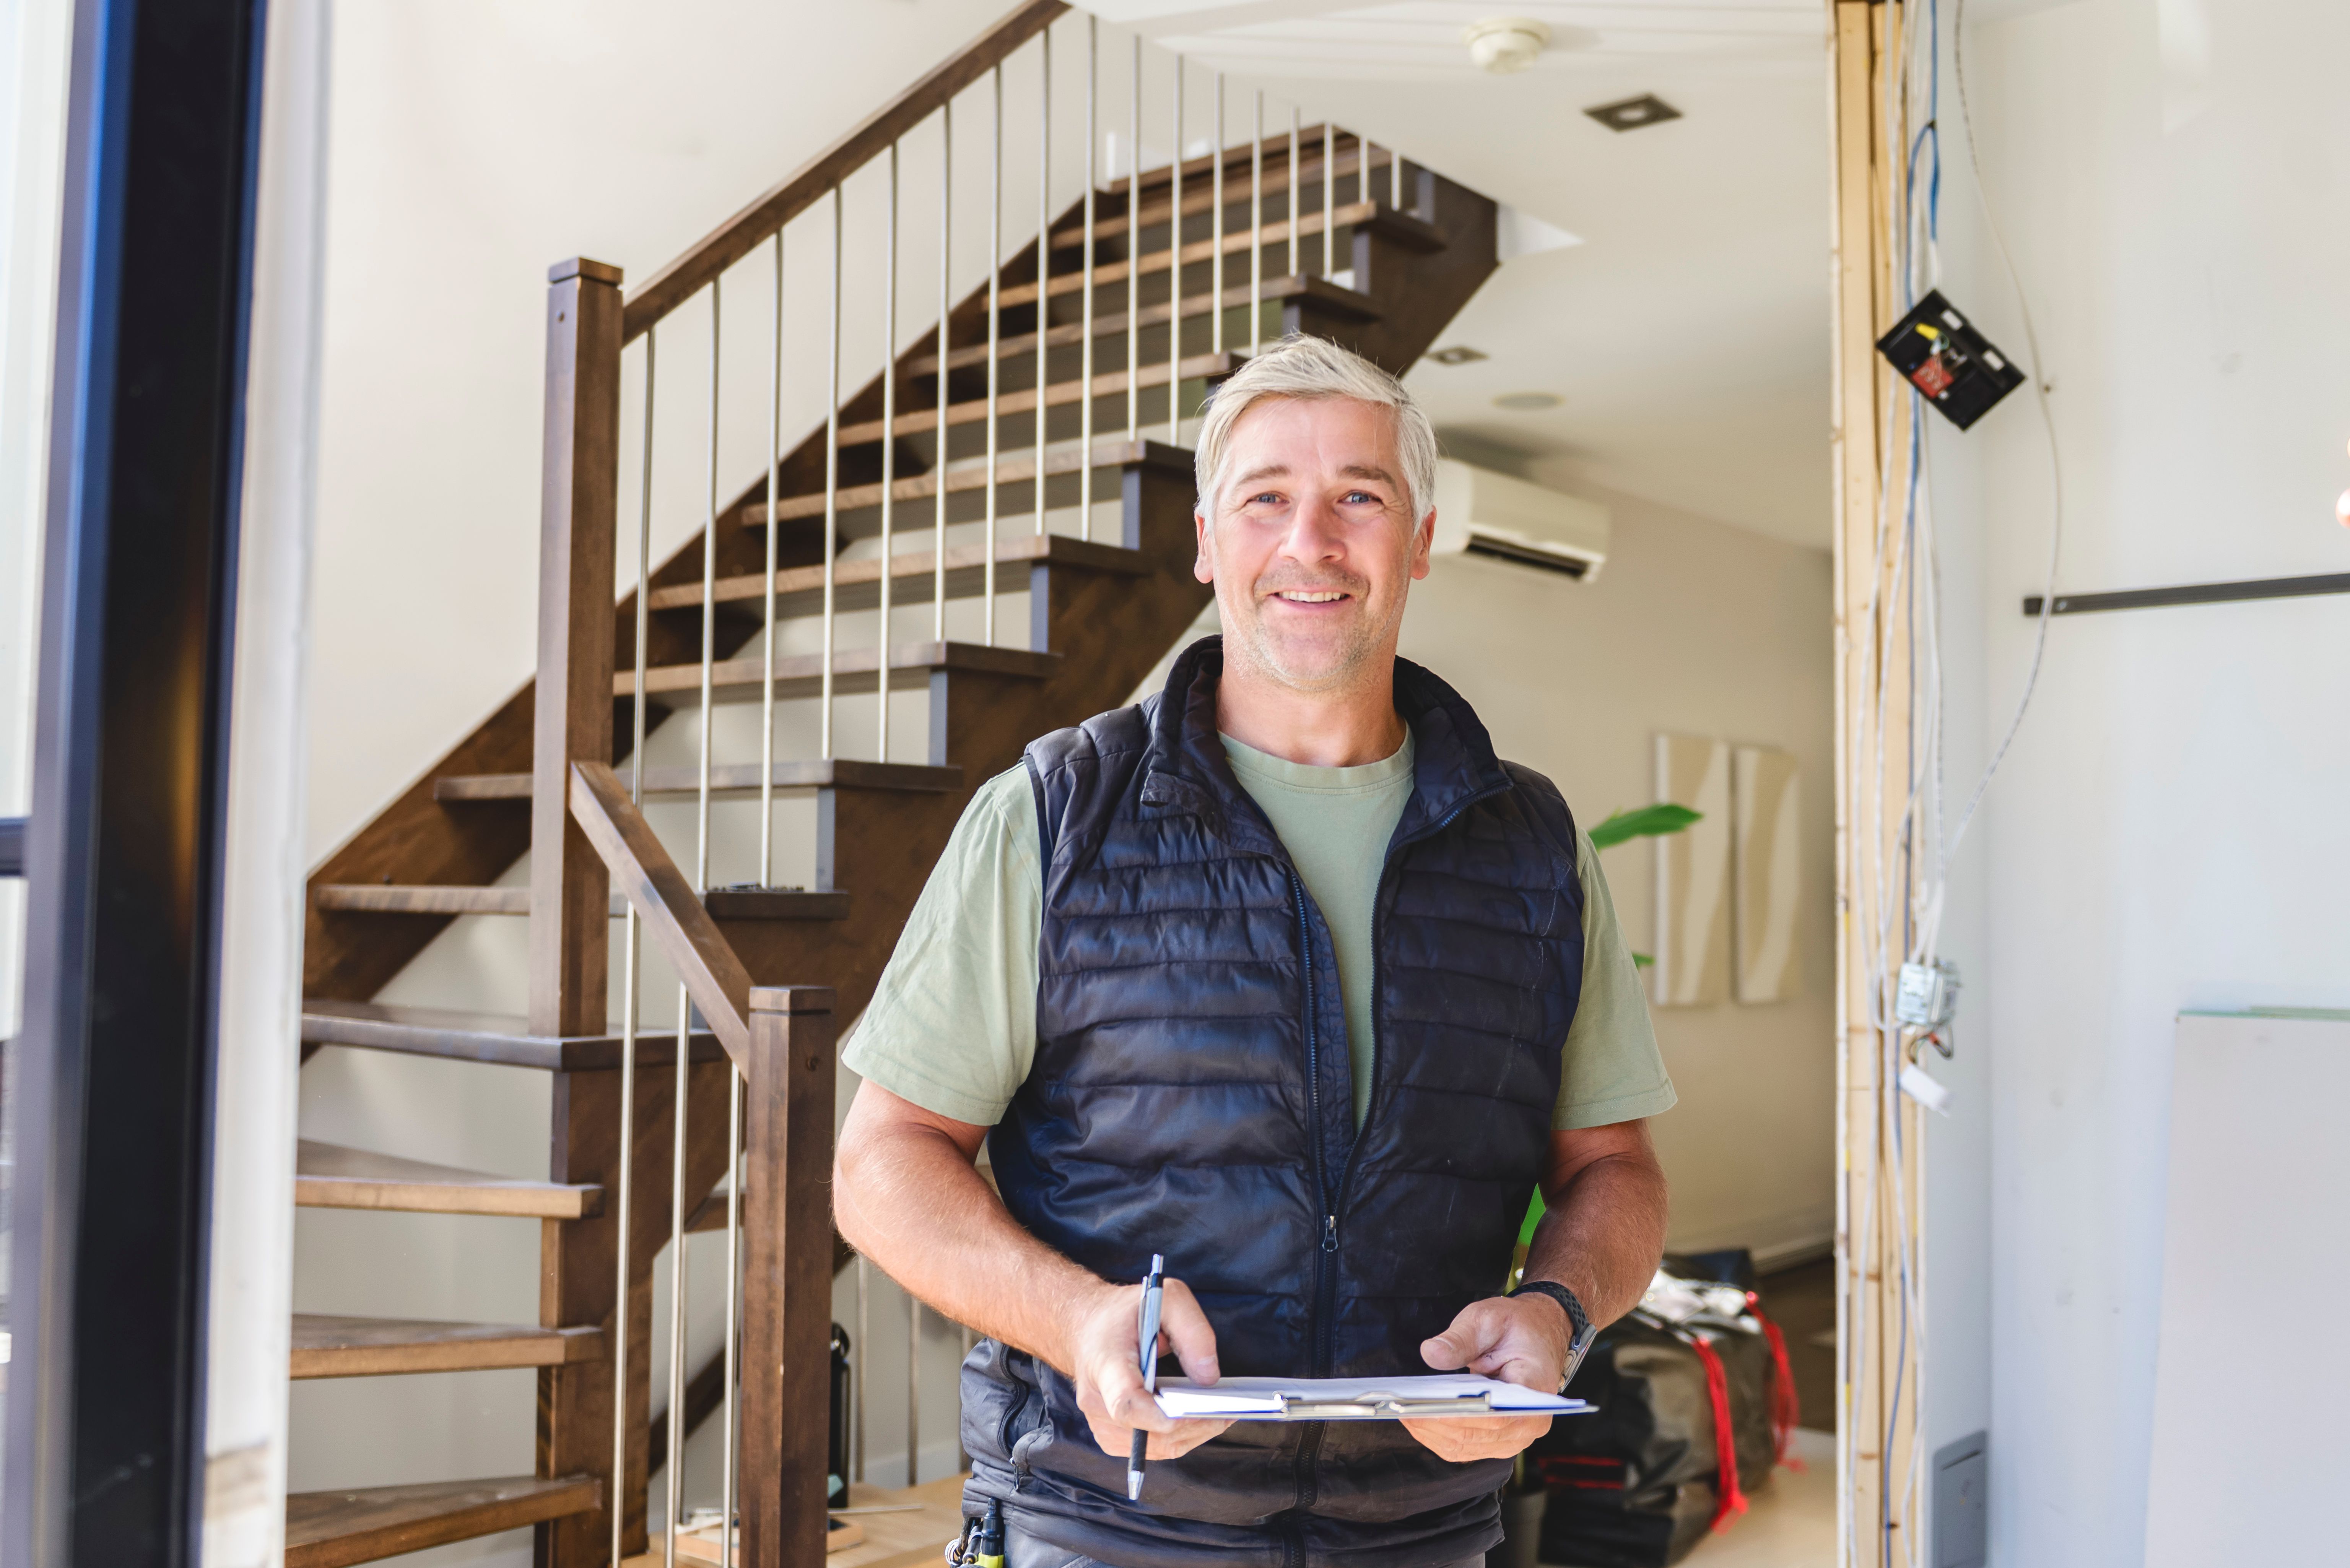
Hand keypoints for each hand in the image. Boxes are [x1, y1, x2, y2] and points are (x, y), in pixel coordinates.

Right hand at [1063, 1276, 1232, 1460]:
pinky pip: (1150, 1447)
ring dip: (1190, 1435)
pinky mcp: (1110, 1435)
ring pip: (1154, 1446)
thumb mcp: (1166, 1298)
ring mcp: (1100, 1422)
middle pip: (1147, 1432)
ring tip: (1219, 1414)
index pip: (1126, 1403)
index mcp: (1105, 1363)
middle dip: (1193, 1426)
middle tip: (1228, 1410)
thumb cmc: (1127, 1312)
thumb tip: (1208, 1379)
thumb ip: (1192, 1331)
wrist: (1086, 1326)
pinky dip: (1177, 1438)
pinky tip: (1196, 1419)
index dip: (1158, 1418)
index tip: (1191, 1414)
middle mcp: (1096, 1400)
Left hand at [1400, 1293, 1571, 1462]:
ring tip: (1401, 1411)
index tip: (1423, 1407)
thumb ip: (1460, 1338)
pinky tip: (1416, 1417)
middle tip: (1400, 1407)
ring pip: (1465, 1446)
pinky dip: (1437, 1435)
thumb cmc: (1517, 1327)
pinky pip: (1463, 1446)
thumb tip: (1431, 1354)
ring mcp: (1514, 1436)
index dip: (1459, 1415)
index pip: (1498, 1415)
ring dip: (1431, 1432)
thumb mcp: (1489, 1319)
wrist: (1538, 1336)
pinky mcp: (1497, 1440)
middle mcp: (1529, 1423)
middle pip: (1476, 1435)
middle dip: (1435, 1423)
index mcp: (1536, 1390)